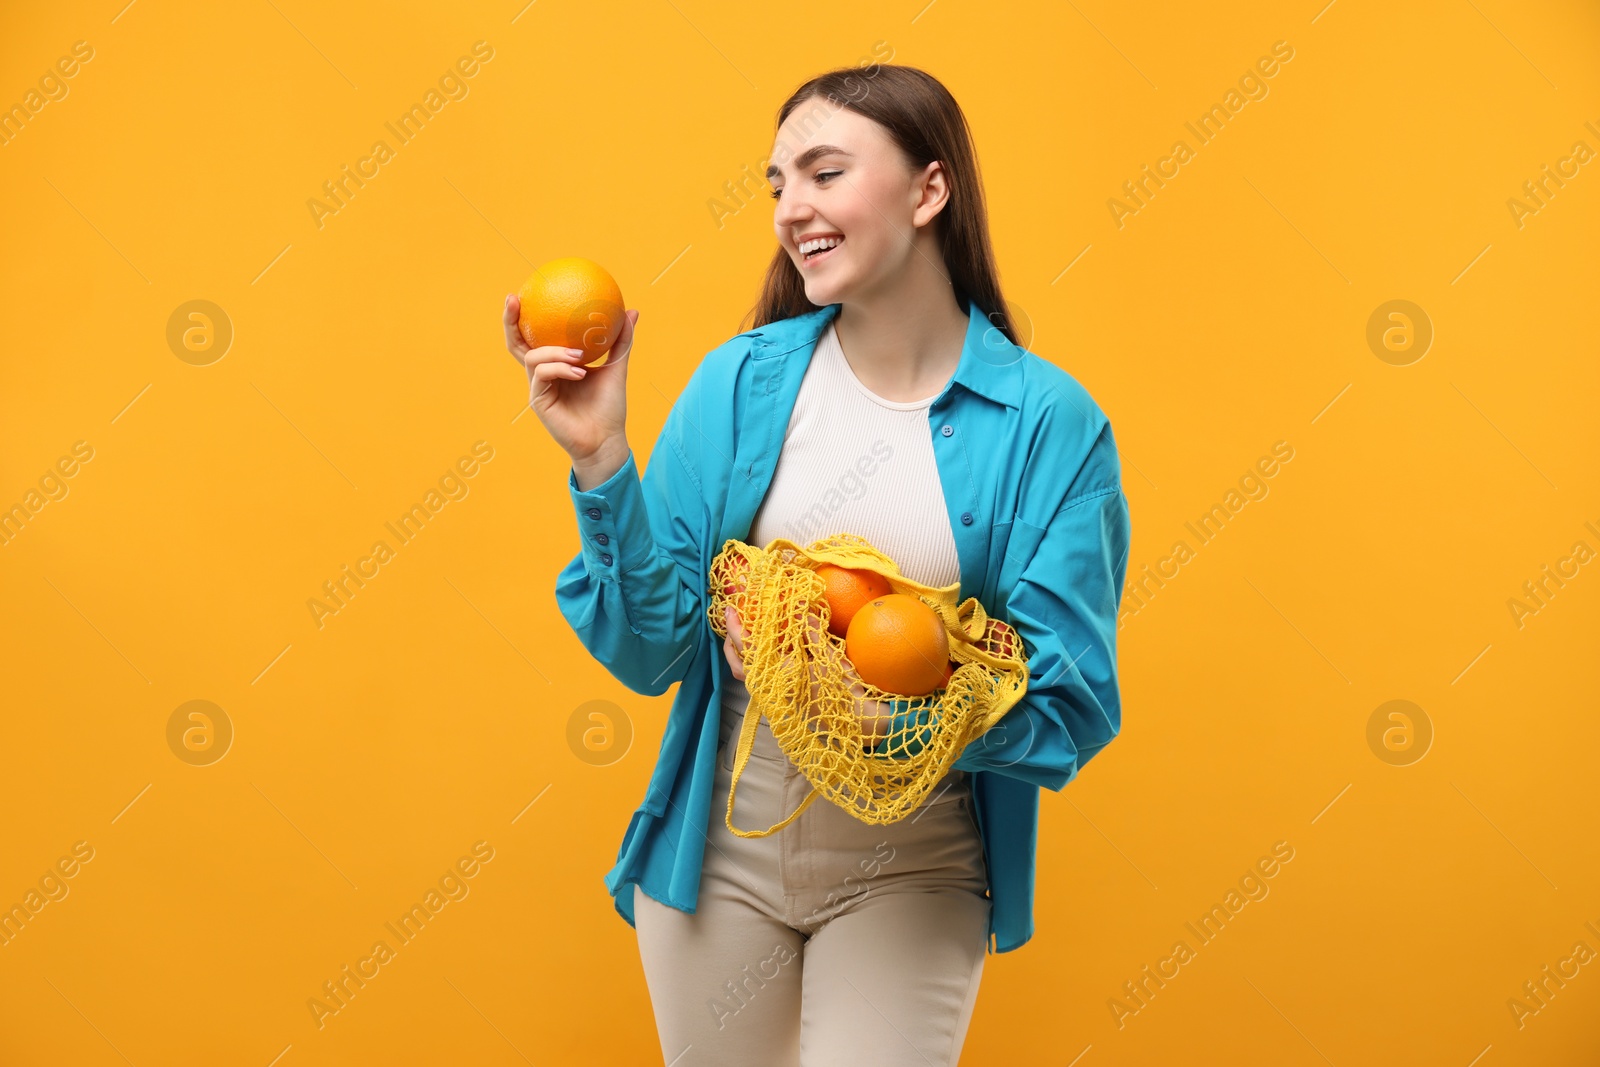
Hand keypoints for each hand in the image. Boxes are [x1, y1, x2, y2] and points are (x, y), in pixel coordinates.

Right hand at [503, 293, 636, 473]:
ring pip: (532, 357)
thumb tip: (631, 311)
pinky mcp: (538, 401)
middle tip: (514, 299)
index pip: (535, 336)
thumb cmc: (609, 407)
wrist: (607, 440)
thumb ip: (621, 341)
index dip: (525, 315)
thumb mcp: (617, 368)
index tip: (525, 291)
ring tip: (579, 355)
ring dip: (555, 351)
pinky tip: (579, 372)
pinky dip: (561, 368)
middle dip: (510, 320)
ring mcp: (538, 387)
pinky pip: (543, 374)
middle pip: (516, 344)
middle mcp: (542, 374)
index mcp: (555, 364)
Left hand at [723, 604, 890, 746]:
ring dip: (739, 655)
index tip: (728, 609)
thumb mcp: (828, 654)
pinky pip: (757, 680)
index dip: (735, 627)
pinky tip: (762, 652)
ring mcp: (775, 694)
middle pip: (737, 665)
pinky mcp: (782, 699)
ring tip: (744, 634)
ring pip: (746, 675)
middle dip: (730, 643)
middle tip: (732, 621)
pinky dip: (752, 664)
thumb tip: (800, 607)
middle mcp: (771, 685)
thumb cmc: (841, 686)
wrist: (853, 719)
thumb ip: (812, 631)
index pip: (747, 647)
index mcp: (779, 672)